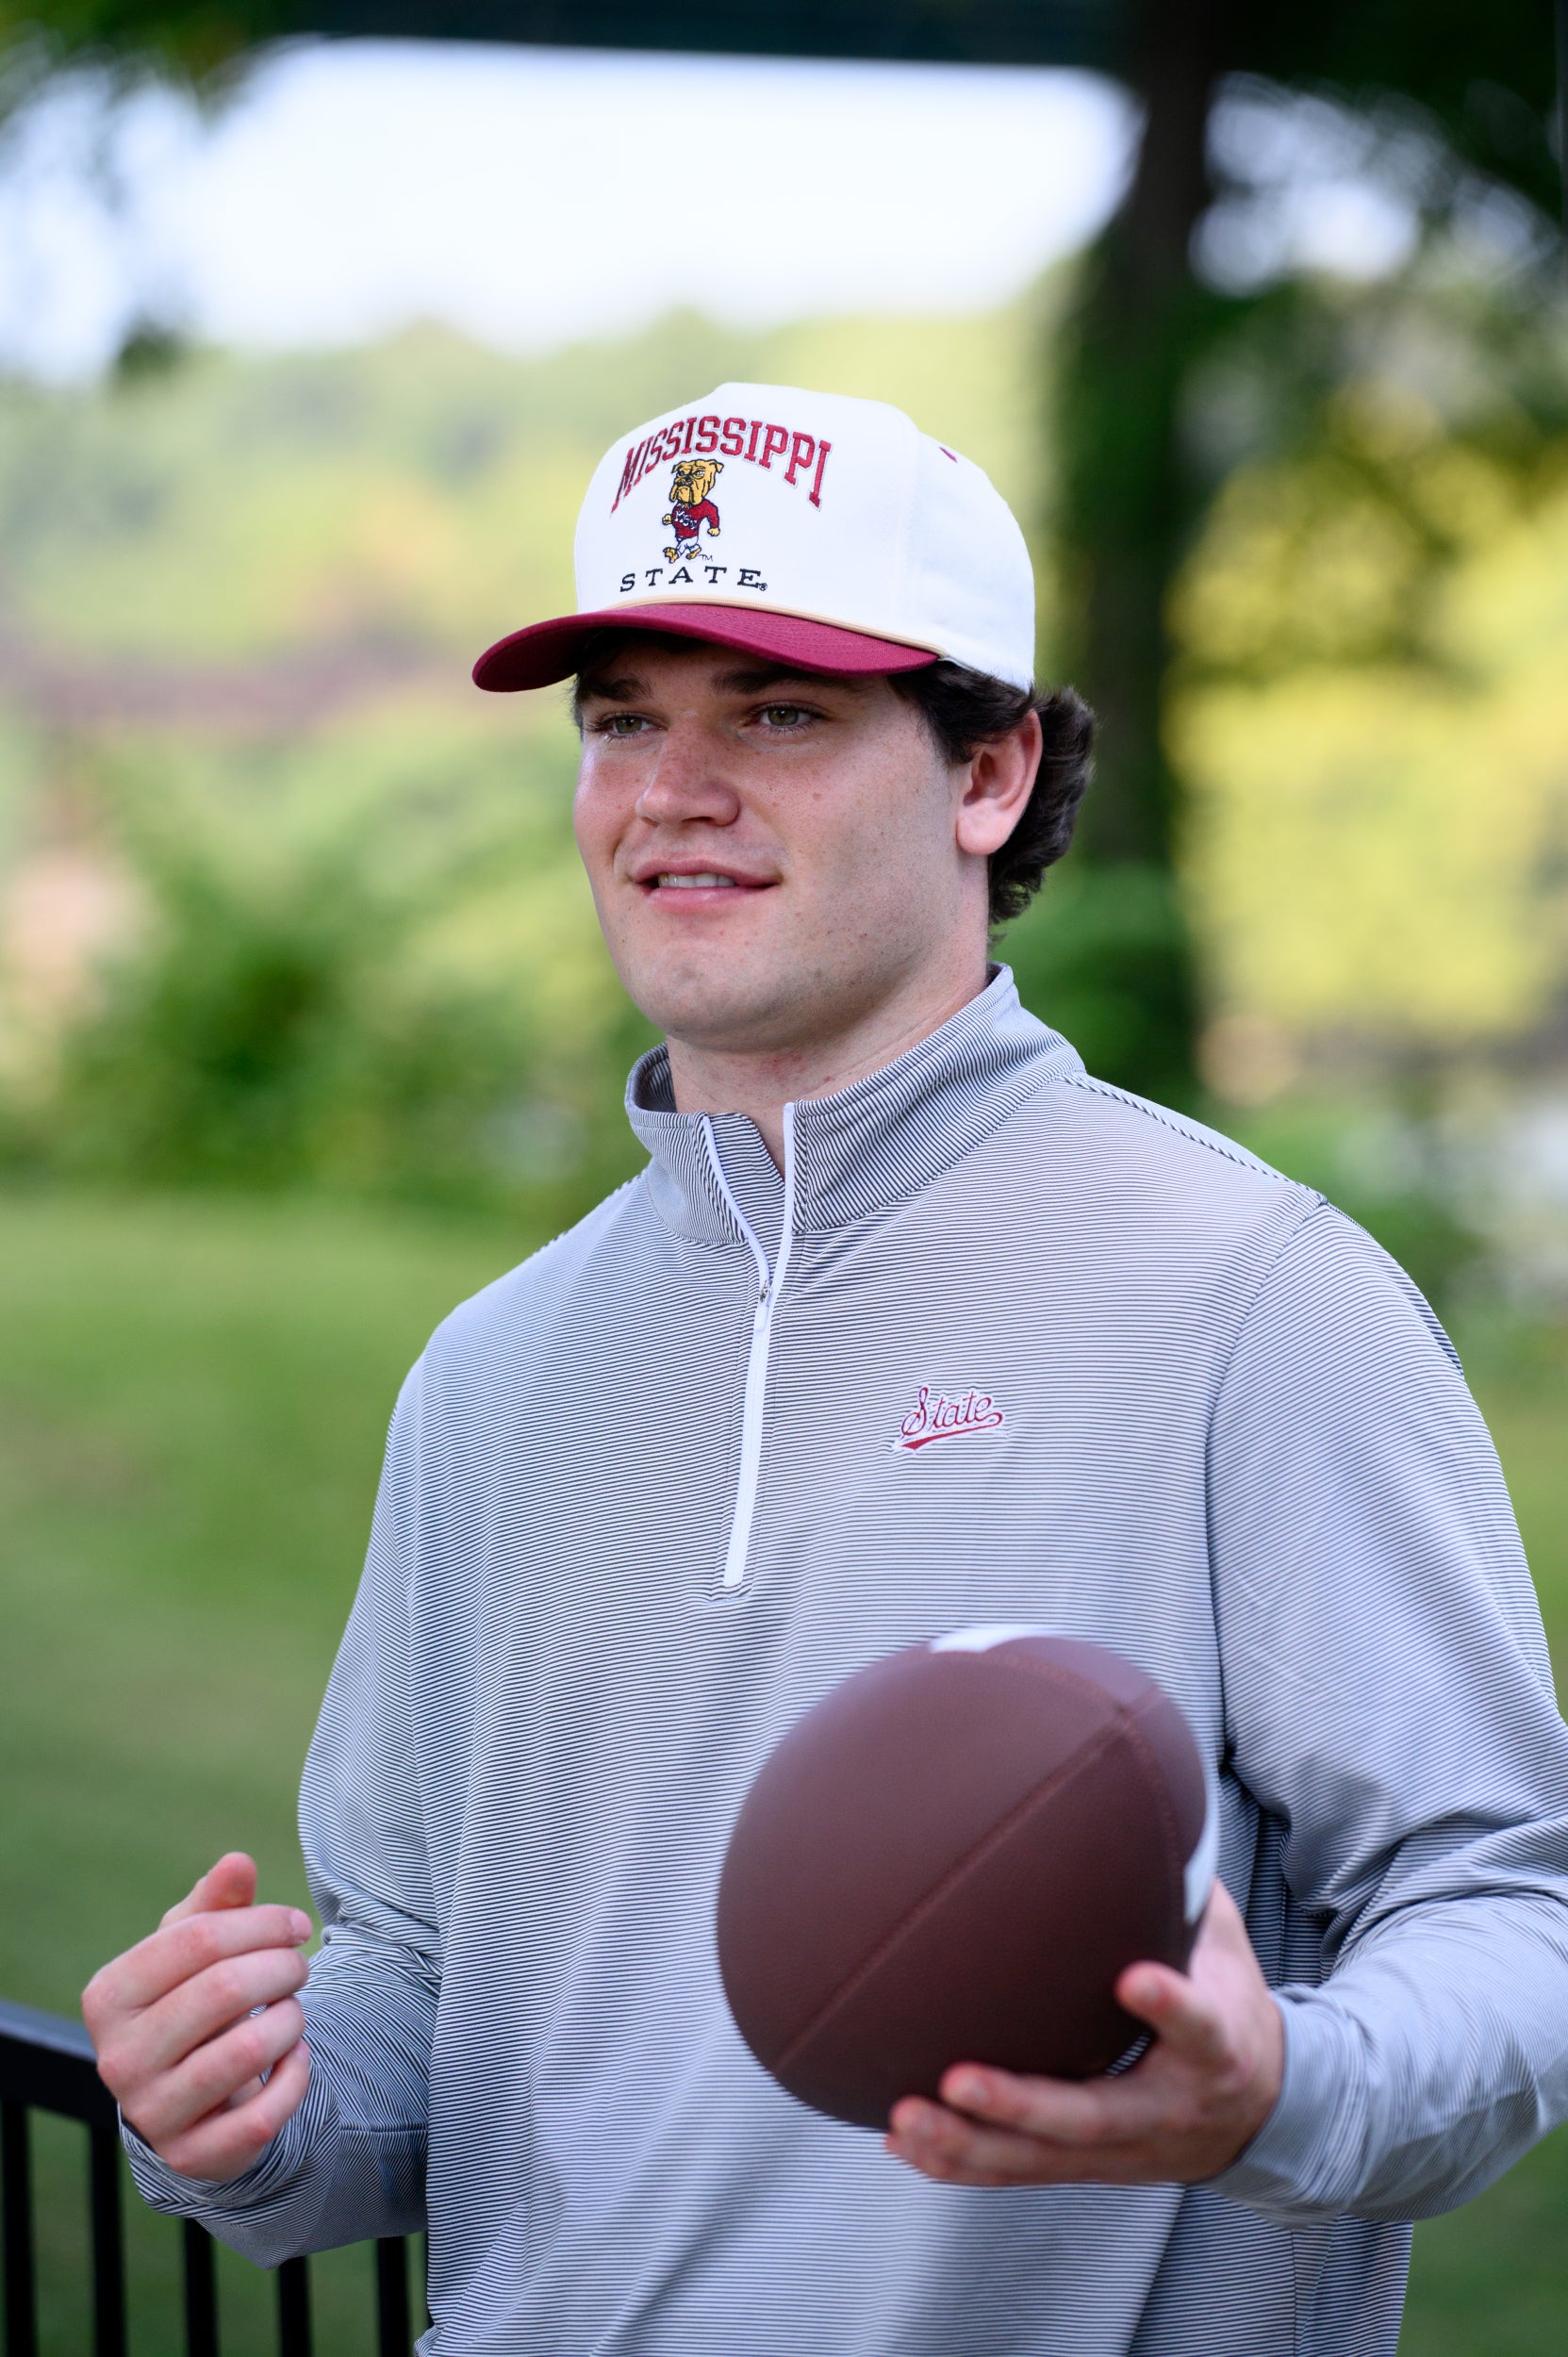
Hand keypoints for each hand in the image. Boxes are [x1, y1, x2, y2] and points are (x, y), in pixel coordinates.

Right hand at [83, 1853, 313, 2182]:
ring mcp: (151, 2112)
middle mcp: (117, 2058)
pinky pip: (264, 2113)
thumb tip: (238, 1862)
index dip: (262, 1923)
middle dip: (283, 1967)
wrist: (185, 2101)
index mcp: (110, 1995)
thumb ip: (216, 1905)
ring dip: (291, 2019)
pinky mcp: (192, 2156)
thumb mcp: (194, 1950)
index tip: (296, 1925)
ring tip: (293, 2011)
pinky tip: (295, 2057)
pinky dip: (296, 2076)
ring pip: (247, 2050)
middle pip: (224, 1989)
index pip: (197, 1938)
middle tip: (300, 1966)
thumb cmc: (191, 2004)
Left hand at [885, 1881, 1283, 2188]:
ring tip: (906, 2114)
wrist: (1259, 2110)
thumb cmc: (1226, 2001)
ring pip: (1043, 2159)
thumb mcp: (1223, 1945)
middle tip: (958, 2078)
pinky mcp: (1090, 2166)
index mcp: (1216, 2047)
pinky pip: (1021, 2172)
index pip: (1199, 2025)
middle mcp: (1167, 2108)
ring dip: (969, 2143)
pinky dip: (961, 2161)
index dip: (1170, 2006)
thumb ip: (1181, 1887)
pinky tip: (902, 2138)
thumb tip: (1134, 1790)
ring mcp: (1124, 2149)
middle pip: (1093, 2118)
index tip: (1135, 1978)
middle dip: (1021, 2105)